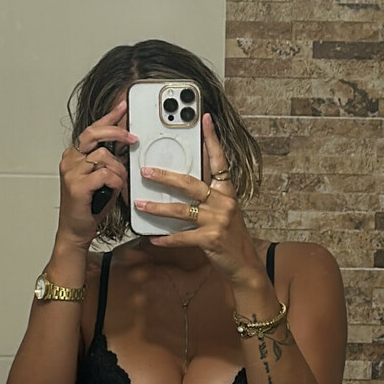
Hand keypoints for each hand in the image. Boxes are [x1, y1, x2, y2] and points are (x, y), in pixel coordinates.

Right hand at [57, 100, 136, 248]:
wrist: (76, 231)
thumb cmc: (89, 207)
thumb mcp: (101, 179)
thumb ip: (109, 162)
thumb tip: (125, 147)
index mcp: (75, 156)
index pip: (93, 130)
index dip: (109, 117)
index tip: (122, 106)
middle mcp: (70, 160)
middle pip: (95, 134)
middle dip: (117, 132)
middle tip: (133, 138)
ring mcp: (72, 171)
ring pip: (105, 157)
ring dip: (118, 171)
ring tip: (118, 184)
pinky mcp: (77, 185)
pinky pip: (105, 174)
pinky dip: (115, 182)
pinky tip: (113, 191)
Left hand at [134, 113, 263, 284]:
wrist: (244, 264)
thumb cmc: (230, 236)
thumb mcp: (223, 211)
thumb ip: (207, 196)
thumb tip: (179, 183)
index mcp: (226, 191)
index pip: (218, 160)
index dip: (211, 139)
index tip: (204, 119)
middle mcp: (224, 202)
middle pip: (190, 183)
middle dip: (165, 176)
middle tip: (145, 170)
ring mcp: (218, 220)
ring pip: (181, 209)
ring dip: (157, 207)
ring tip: (140, 204)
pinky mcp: (210, 239)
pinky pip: (182, 236)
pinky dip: (166, 239)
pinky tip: (153, 238)